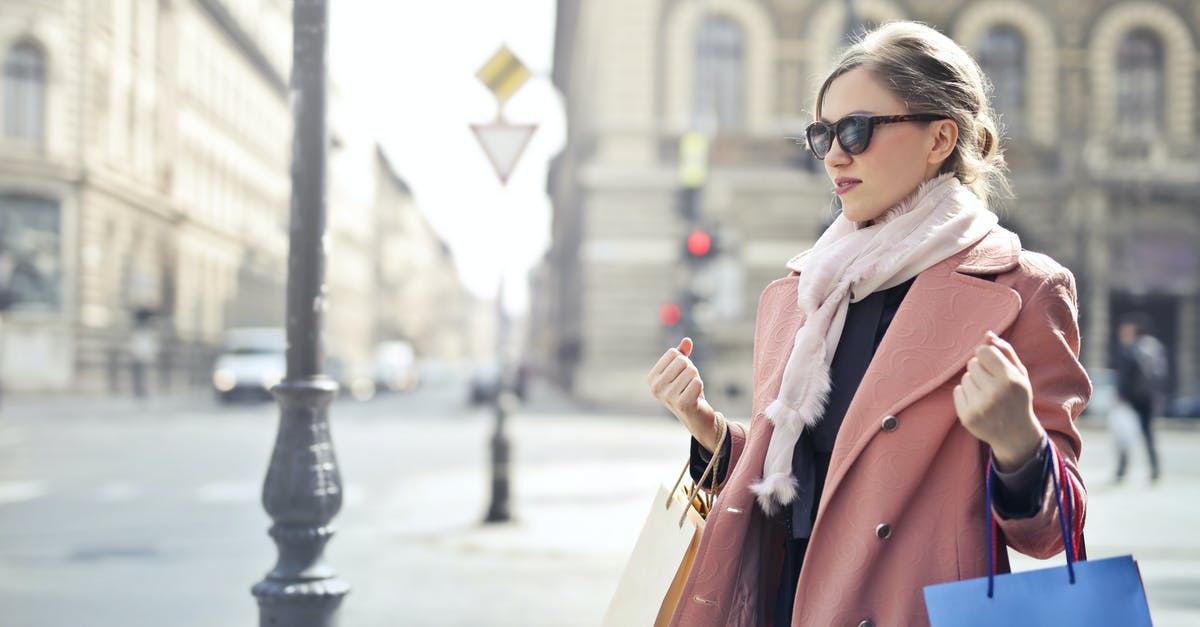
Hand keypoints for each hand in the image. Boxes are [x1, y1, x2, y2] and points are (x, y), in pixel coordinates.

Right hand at [647, 337, 719, 451]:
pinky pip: (697, 383)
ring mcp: (668, 397)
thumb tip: (687, 340)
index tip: (681, 376)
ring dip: (696, 379)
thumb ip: (683, 355)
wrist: (697, 417)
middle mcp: (656, 388)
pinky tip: (696, 398)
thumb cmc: (688, 391)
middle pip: (682, 361)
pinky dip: (700, 388)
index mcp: (652, 378)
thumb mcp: (683, 371)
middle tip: (689, 385)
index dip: (683, 361)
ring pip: (692, 371)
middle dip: (691, 370)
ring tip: (692, 392)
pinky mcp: (682, 404)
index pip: (673, 353)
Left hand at [953, 331, 1044, 470]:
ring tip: (988, 395)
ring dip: (974, 382)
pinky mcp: (966, 417)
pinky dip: (966, 394)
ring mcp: (979, 407)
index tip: (994, 365)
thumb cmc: (1017, 397)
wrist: (1016, 434)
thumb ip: (1005, 350)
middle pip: (972, 363)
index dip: (987, 355)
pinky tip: (980, 403)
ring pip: (964, 377)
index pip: (983, 351)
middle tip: (993, 384)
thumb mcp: (1019, 373)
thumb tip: (987, 334)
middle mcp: (994, 393)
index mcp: (1010, 380)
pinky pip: (957, 391)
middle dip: (981, 370)